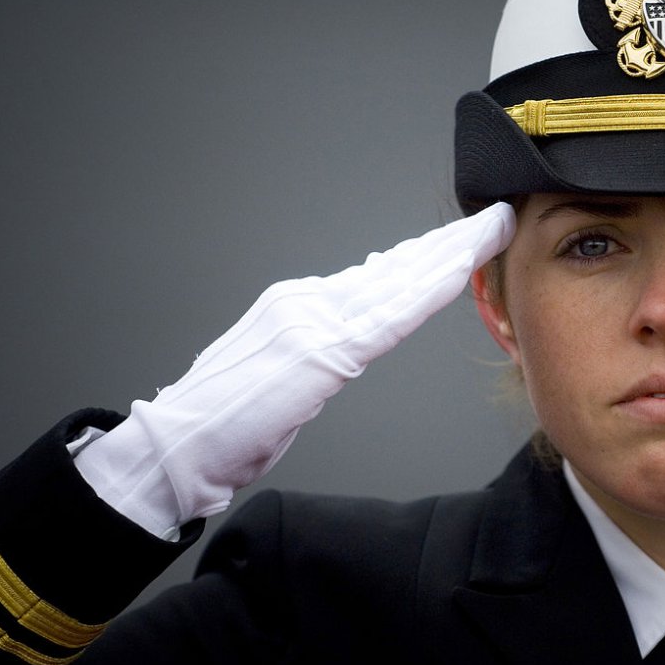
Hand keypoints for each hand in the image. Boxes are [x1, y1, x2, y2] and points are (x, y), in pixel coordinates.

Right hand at [75, 203, 515, 536]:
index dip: (421, 258)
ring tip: (487, 230)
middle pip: (393, 268)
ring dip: (449, 255)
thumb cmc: (223, 424)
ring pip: (398, 281)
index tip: (457, 243)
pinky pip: (390, 317)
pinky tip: (461, 273)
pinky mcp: (321, 350)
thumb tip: (353, 335)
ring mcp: (314, 320)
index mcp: (298, 305)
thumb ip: (317, 349)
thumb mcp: (278, 374)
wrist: (176, 445)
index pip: (375, 276)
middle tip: (488, 219)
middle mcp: (308, 301)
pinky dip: (429, 290)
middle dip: (445, 244)